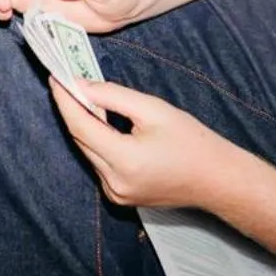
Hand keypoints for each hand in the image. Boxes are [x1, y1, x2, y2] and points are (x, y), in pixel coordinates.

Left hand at [51, 78, 260, 211]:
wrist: (219, 181)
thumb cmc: (193, 143)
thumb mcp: (154, 110)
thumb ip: (112, 95)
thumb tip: (80, 85)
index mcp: (124, 161)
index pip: (79, 125)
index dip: (64, 100)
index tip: (56, 78)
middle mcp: (115, 182)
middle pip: (81, 139)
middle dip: (73, 110)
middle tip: (68, 83)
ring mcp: (116, 194)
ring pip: (88, 152)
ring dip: (85, 126)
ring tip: (85, 99)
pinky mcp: (120, 197)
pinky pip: (99, 164)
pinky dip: (98, 143)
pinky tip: (103, 124)